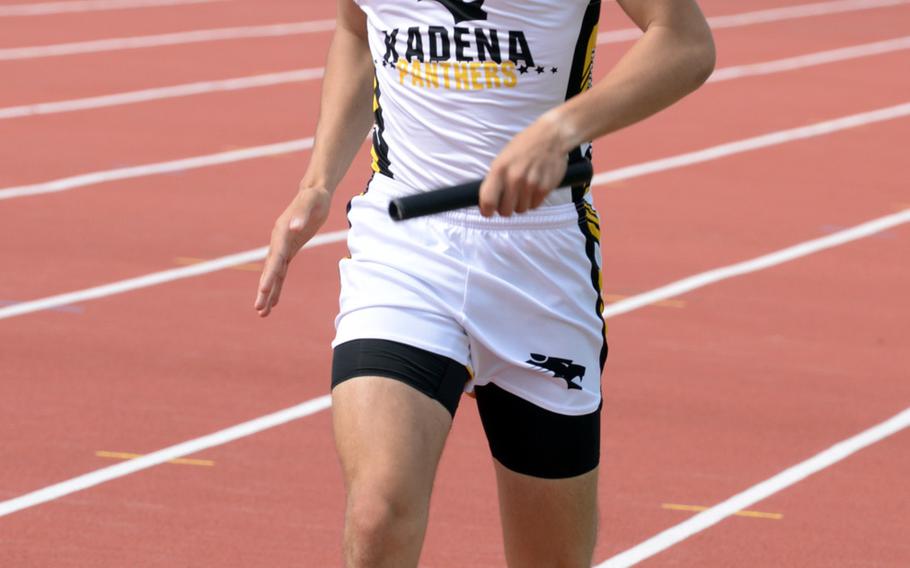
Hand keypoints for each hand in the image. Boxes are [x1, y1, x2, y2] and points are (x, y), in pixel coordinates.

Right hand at [254, 185, 331, 316]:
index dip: (269, 275)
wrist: (315, 193)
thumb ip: (302, 215)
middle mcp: (279, 241)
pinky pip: (281, 271)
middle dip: (265, 290)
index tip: (264, 291)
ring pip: (274, 274)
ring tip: (262, 312)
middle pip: (270, 269)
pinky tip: (274, 301)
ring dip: (268, 293)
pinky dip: (277, 286)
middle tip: (259, 308)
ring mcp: (283, 246)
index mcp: (281, 232)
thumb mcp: (312, 203)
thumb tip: (294, 228)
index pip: (275, 257)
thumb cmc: (315, 197)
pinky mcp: (290, 250)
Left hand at [478, 111, 572, 216]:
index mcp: (499, 169)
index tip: (488, 211)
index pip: (488, 201)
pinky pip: (535, 206)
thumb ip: (495, 179)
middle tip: (509, 200)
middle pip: (505, 211)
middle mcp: (514, 178)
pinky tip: (534, 188)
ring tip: (524, 190)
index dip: (486, 211)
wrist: (552, 136)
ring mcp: (531, 184)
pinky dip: (533, 201)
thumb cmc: (525, 145)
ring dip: (521, 204)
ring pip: (521, 210)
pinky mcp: (545, 188)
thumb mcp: (503, 158)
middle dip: (505, 208)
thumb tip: (489, 200)